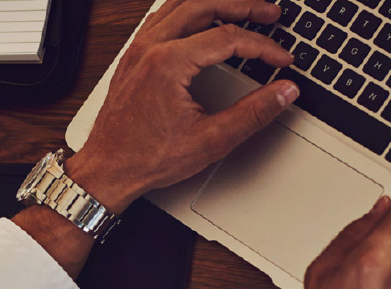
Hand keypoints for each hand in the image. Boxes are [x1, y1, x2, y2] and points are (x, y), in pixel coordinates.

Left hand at [65, 0, 297, 213]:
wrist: (107, 169)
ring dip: (215, 2)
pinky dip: (188, 10)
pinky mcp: (133, 56)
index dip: (262, 46)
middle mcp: (150, 48)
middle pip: (204, 5)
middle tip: (270, 13)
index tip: (281, 59)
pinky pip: (163, 16)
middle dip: (243, 5)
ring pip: (181, 4)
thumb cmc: (146, 157)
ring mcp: (138, 49)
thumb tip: (283, 93)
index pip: (228, 37)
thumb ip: (253, 113)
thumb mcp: (210, 140)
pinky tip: (201, 17)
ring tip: (243, 8)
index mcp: (168, 63)